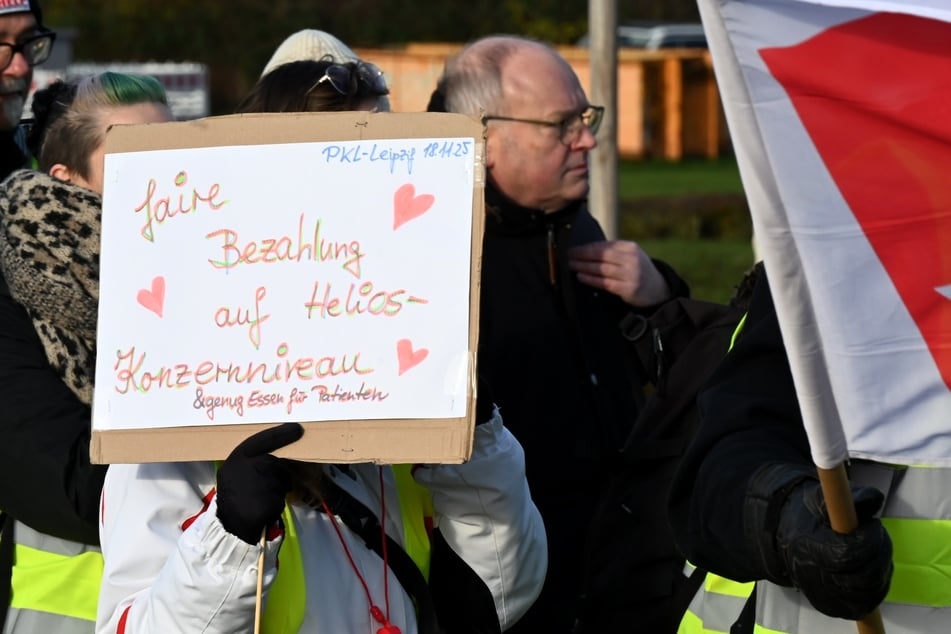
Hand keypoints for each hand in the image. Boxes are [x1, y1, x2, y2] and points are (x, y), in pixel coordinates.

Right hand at [216, 423, 303, 543]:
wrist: (230, 525)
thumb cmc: (235, 495)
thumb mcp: (235, 472)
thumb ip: (251, 460)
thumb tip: (278, 452)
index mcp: (236, 458)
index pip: (261, 440)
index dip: (280, 434)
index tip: (298, 428)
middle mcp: (246, 468)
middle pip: (276, 462)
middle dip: (279, 473)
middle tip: (267, 485)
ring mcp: (257, 484)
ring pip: (282, 479)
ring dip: (279, 488)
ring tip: (262, 497)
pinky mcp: (267, 501)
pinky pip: (282, 496)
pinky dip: (278, 502)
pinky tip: (265, 507)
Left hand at [567, 240, 670, 306]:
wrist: (657, 289)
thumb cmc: (637, 270)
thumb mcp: (630, 256)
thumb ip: (612, 252)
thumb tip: (584, 250)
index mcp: (630, 247)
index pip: (604, 246)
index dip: (586, 247)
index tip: (573, 249)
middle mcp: (632, 259)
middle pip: (602, 256)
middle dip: (583, 255)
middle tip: (568, 256)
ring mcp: (631, 274)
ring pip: (602, 269)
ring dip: (584, 267)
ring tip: (572, 265)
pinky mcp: (629, 288)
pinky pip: (605, 283)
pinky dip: (591, 280)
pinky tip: (581, 277)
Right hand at [774, 480, 891, 618]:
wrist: (788, 540)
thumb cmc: (808, 517)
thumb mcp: (822, 498)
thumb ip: (849, 497)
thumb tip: (875, 499)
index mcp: (808, 546)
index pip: (847, 555)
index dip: (868, 541)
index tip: (872, 523)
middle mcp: (813, 576)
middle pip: (863, 577)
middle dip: (878, 554)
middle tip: (875, 535)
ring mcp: (824, 596)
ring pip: (870, 591)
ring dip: (879, 569)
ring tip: (871, 550)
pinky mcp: (833, 608)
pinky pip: (867, 603)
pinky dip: (875, 586)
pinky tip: (868, 568)